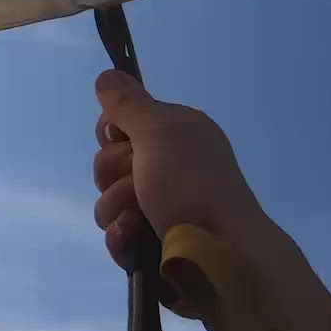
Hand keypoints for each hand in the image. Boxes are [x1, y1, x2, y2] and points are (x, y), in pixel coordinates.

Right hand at [92, 69, 270, 285]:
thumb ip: (129, 103)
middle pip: (107, 163)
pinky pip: (115, 236)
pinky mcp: (151, 245)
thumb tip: (107, 75)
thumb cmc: (193, 185)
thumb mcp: (160, 131)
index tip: (120, 138)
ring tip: (140, 217)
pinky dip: (121, 237)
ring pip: (107, 202)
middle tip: (139, 181)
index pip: (121, 123)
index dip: (112, 132)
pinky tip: (135, 238)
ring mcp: (158, 208)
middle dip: (113, 173)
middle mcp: (167, 168)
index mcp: (176, 135)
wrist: (223, 256)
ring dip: (116, 207)